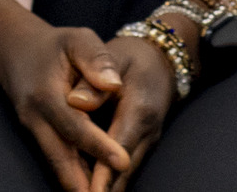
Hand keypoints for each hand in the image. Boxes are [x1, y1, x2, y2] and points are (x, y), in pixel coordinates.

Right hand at [0, 21, 132, 191]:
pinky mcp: (37, 137)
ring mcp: (34, 131)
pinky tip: (89, 186)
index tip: (123, 162)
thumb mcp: (77, 39)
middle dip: (83, 184)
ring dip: (77, 184)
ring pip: (57, 165)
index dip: (99, 146)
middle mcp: (35, 119)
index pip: (76, 126)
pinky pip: (56, 160)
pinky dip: (72, 176)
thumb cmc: (54, 44)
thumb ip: (97, 58)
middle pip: (61, 158)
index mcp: (47, 94)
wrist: (15, 51)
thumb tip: (114, 84)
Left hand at [77, 28, 182, 191]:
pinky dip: (112, 182)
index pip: (120, 146)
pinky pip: (127, 168)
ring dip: (109, 188)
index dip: (104, 172)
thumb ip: (94, 80)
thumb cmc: (133, 57)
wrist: (163, 60)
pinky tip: (96, 190)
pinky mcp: (143, 145)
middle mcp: (148, 131)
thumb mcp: (115, 57)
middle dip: (106, 189)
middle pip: (126, 170)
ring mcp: (148, 141)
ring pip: (128, 174)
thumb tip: (74, 102)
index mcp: (140, 109)